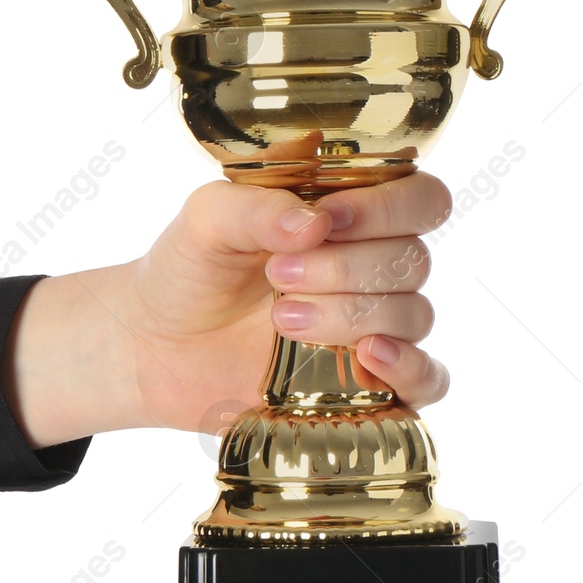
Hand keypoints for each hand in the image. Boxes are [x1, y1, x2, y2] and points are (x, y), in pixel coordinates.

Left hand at [3, 175, 451, 448]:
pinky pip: (428, 380)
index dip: (386, 207)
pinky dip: (411, 368)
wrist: (155, 344)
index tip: (327, 220)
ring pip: (413, 315)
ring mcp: (373, 327)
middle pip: (412, 260)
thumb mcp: (207, 220)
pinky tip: (369, 357)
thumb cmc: (188, 269)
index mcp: (348, 214)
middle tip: (278, 276)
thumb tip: (313, 222)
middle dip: (346, 268)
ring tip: (281, 319)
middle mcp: (372, 268)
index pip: (419, 198)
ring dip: (350, 314)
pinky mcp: (367, 385)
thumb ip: (257, 207)